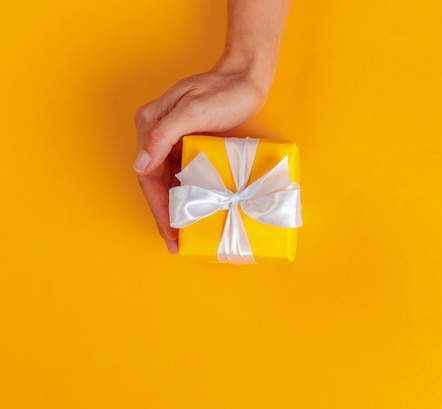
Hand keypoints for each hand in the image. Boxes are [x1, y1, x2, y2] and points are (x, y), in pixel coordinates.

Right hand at [134, 60, 269, 252]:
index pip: (148, 175)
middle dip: (165, 214)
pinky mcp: (190, 143)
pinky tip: (196, 211)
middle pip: (156, 183)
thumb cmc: (223, 91)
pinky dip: (188, 194)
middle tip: (175, 243)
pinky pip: (184, 175)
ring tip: (184, 235)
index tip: (170, 231)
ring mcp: (174, 139)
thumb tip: (140, 165)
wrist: (246, 78)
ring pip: (169, 182)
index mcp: (151, 124)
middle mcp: (158, 133)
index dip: (158, 207)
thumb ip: (165, 133)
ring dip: (175, 208)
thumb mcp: (194, 110)